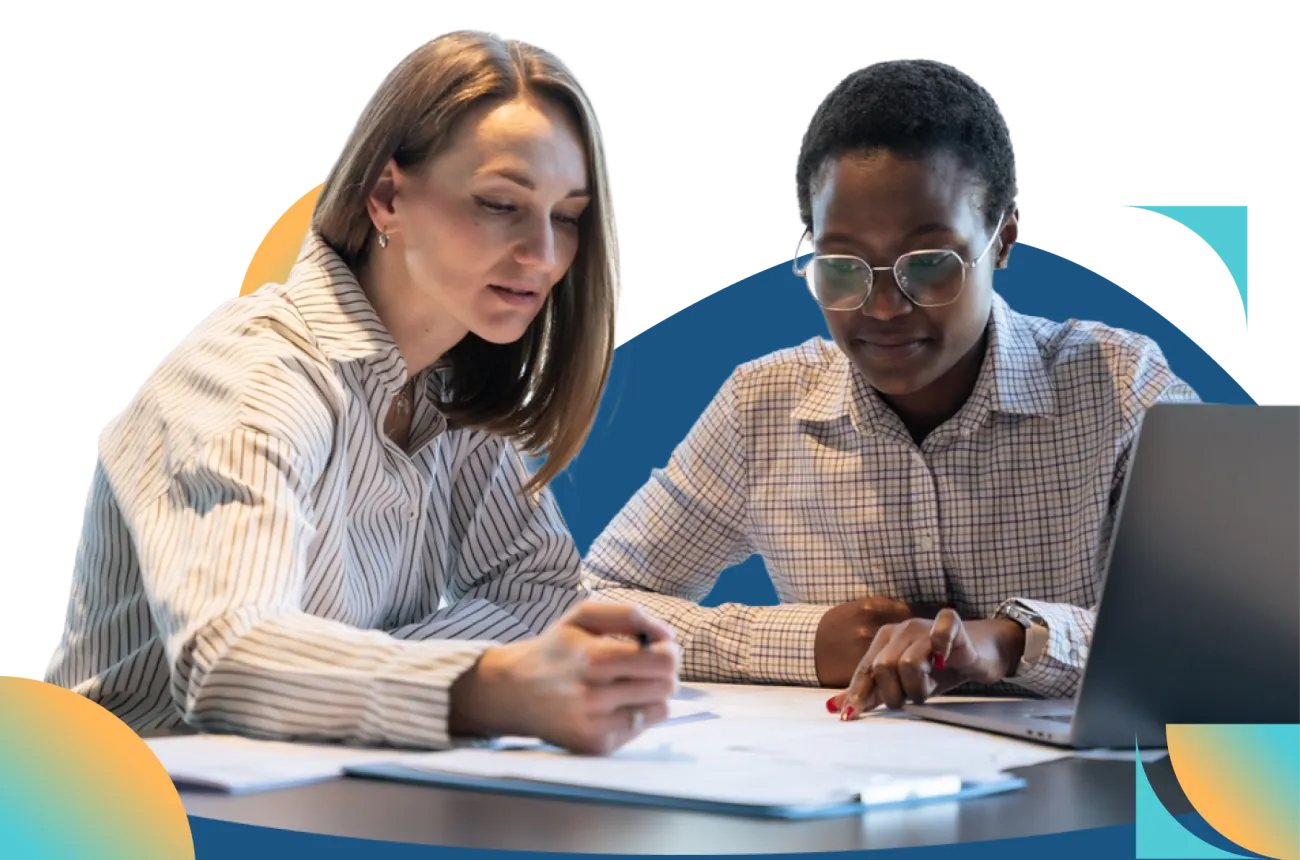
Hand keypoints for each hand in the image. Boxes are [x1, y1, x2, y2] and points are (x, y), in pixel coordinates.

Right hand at [448, 601, 680, 754]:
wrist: (513, 691)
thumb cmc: (556, 649)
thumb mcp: (583, 615)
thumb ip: (629, 614)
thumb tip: (667, 634)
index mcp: (593, 657)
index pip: (662, 660)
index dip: (669, 650)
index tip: (658, 647)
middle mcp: (594, 695)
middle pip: (667, 685)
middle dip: (665, 672)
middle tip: (647, 666)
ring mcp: (595, 725)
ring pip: (661, 708)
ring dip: (654, 693)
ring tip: (631, 684)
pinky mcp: (596, 745)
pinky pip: (642, 727)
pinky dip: (638, 713)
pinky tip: (616, 703)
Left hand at [831, 609, 1024, 717]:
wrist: (981, 651)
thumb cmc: (940, 669)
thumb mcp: (904, 684)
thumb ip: (873, 694)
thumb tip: (835, 707)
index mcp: (884, 641)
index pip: (865, 670)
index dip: (858, 695)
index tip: (851, 717)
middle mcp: (901, 630)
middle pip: (883, 668)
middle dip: (895, 694)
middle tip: (913, 699)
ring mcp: (924, 625)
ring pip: (908, 662)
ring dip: (919, 687)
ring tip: (930, 688)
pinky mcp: (951, 624)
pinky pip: (940, 632)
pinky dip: (940, 646)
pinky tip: (944, 658)